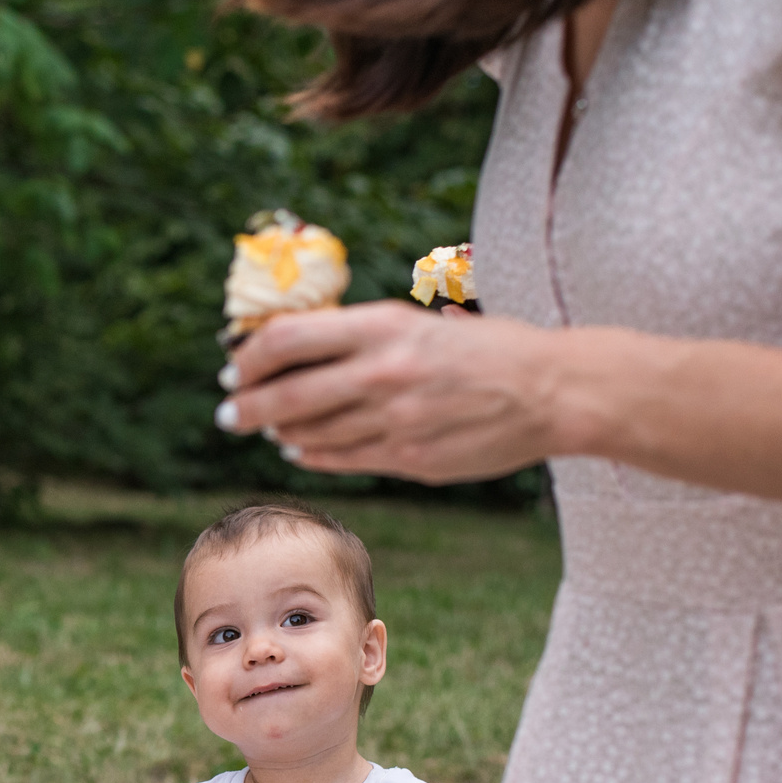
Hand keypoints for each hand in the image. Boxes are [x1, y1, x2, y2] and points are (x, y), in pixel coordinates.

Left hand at [220, 302, 564, 483]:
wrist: (554, 390)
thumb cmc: (484, 348)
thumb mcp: (418, 323)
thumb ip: (357, 337)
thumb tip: (289, 351)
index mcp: (382, 326)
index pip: (286, 340)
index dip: (248, 358)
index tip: (233, 368)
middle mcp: (382, 372)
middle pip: (285, 395)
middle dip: (245, 407)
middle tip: (227, 412)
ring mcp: (394, 420)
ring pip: (309, 432)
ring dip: (279, 432)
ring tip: (268, 428)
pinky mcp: (409, 457)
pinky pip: (341, 459)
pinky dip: (311, 454)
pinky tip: (300, 447)